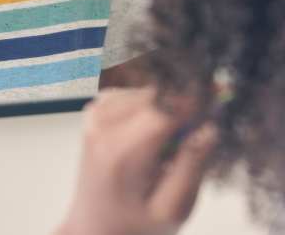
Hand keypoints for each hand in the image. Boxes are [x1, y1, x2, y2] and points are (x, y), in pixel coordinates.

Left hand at [57, 87, 216, 234]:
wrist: (95, 227)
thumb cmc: (137, 224)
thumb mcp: (173, 208)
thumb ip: (192, 166)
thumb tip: (209, 126)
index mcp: (122, 151)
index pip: (166, 107)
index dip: (197, 102)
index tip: (218, 106)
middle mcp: (102, 125)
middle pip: (157, 95)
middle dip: (183, 108)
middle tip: (194, 138)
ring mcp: (94, 115)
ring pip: (146, 91)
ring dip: (165, 110)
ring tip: (167, 147)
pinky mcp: (94, 111)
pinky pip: (131, 95)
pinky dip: (149, 108)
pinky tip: (151, 135)